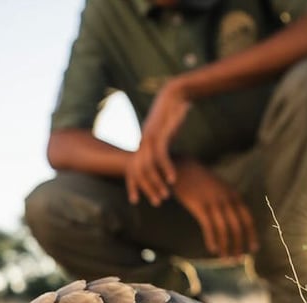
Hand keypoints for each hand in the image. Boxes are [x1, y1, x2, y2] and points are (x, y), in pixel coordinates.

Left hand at [125, 80, 189, 205]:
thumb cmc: (170, 115)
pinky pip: (161, 156)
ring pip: (148, 168)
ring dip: (156, 183)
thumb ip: (160, 148)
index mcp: (140, 145)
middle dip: (146, 190)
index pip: (131, 170)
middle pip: (138, 172)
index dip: (132, 186)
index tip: (134, 201)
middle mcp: (141, 144)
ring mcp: (149, 139)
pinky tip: (172, 180)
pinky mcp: (160, 134)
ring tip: (165, 196)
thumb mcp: (163, 135)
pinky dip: (166, 169)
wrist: (174, 94)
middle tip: (156, 203)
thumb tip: (161, 161)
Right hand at [171, 161, 258, 257]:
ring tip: (225, 259)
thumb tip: (233, 220)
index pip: (247, 219)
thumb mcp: (220, 188)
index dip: (251, 235)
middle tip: (238, 260)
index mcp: (234, 195)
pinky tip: (213, 249)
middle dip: (239, 245)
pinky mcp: (200, 206)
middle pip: (238, 227)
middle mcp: (227, 199)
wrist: (183, 169)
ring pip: (224, 230)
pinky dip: (212, 239)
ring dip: (226, 246)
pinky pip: (209, 227)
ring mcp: (214, 203)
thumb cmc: (200, 180)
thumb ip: (228, 201)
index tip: (253, 249)